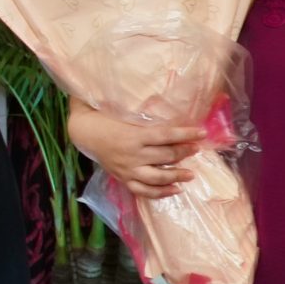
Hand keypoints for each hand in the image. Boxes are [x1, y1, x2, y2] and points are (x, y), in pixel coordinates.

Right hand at [69, 104, 201, 199]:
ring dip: (177, 176)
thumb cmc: (103, 117)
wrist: (83, 133)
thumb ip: (141, 107)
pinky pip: (143, 191)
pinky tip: (175, 190)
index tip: (202, 133)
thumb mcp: (121, 110)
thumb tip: (161, 90)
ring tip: (191, 174)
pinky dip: (160, 193)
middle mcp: (132, 154)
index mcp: (133, 136)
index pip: (165, 136)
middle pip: (165, 156)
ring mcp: (127, 169)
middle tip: (196, 148)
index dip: (186, 134)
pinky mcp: (123, 178)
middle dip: (185, 152)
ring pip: (157, 178)